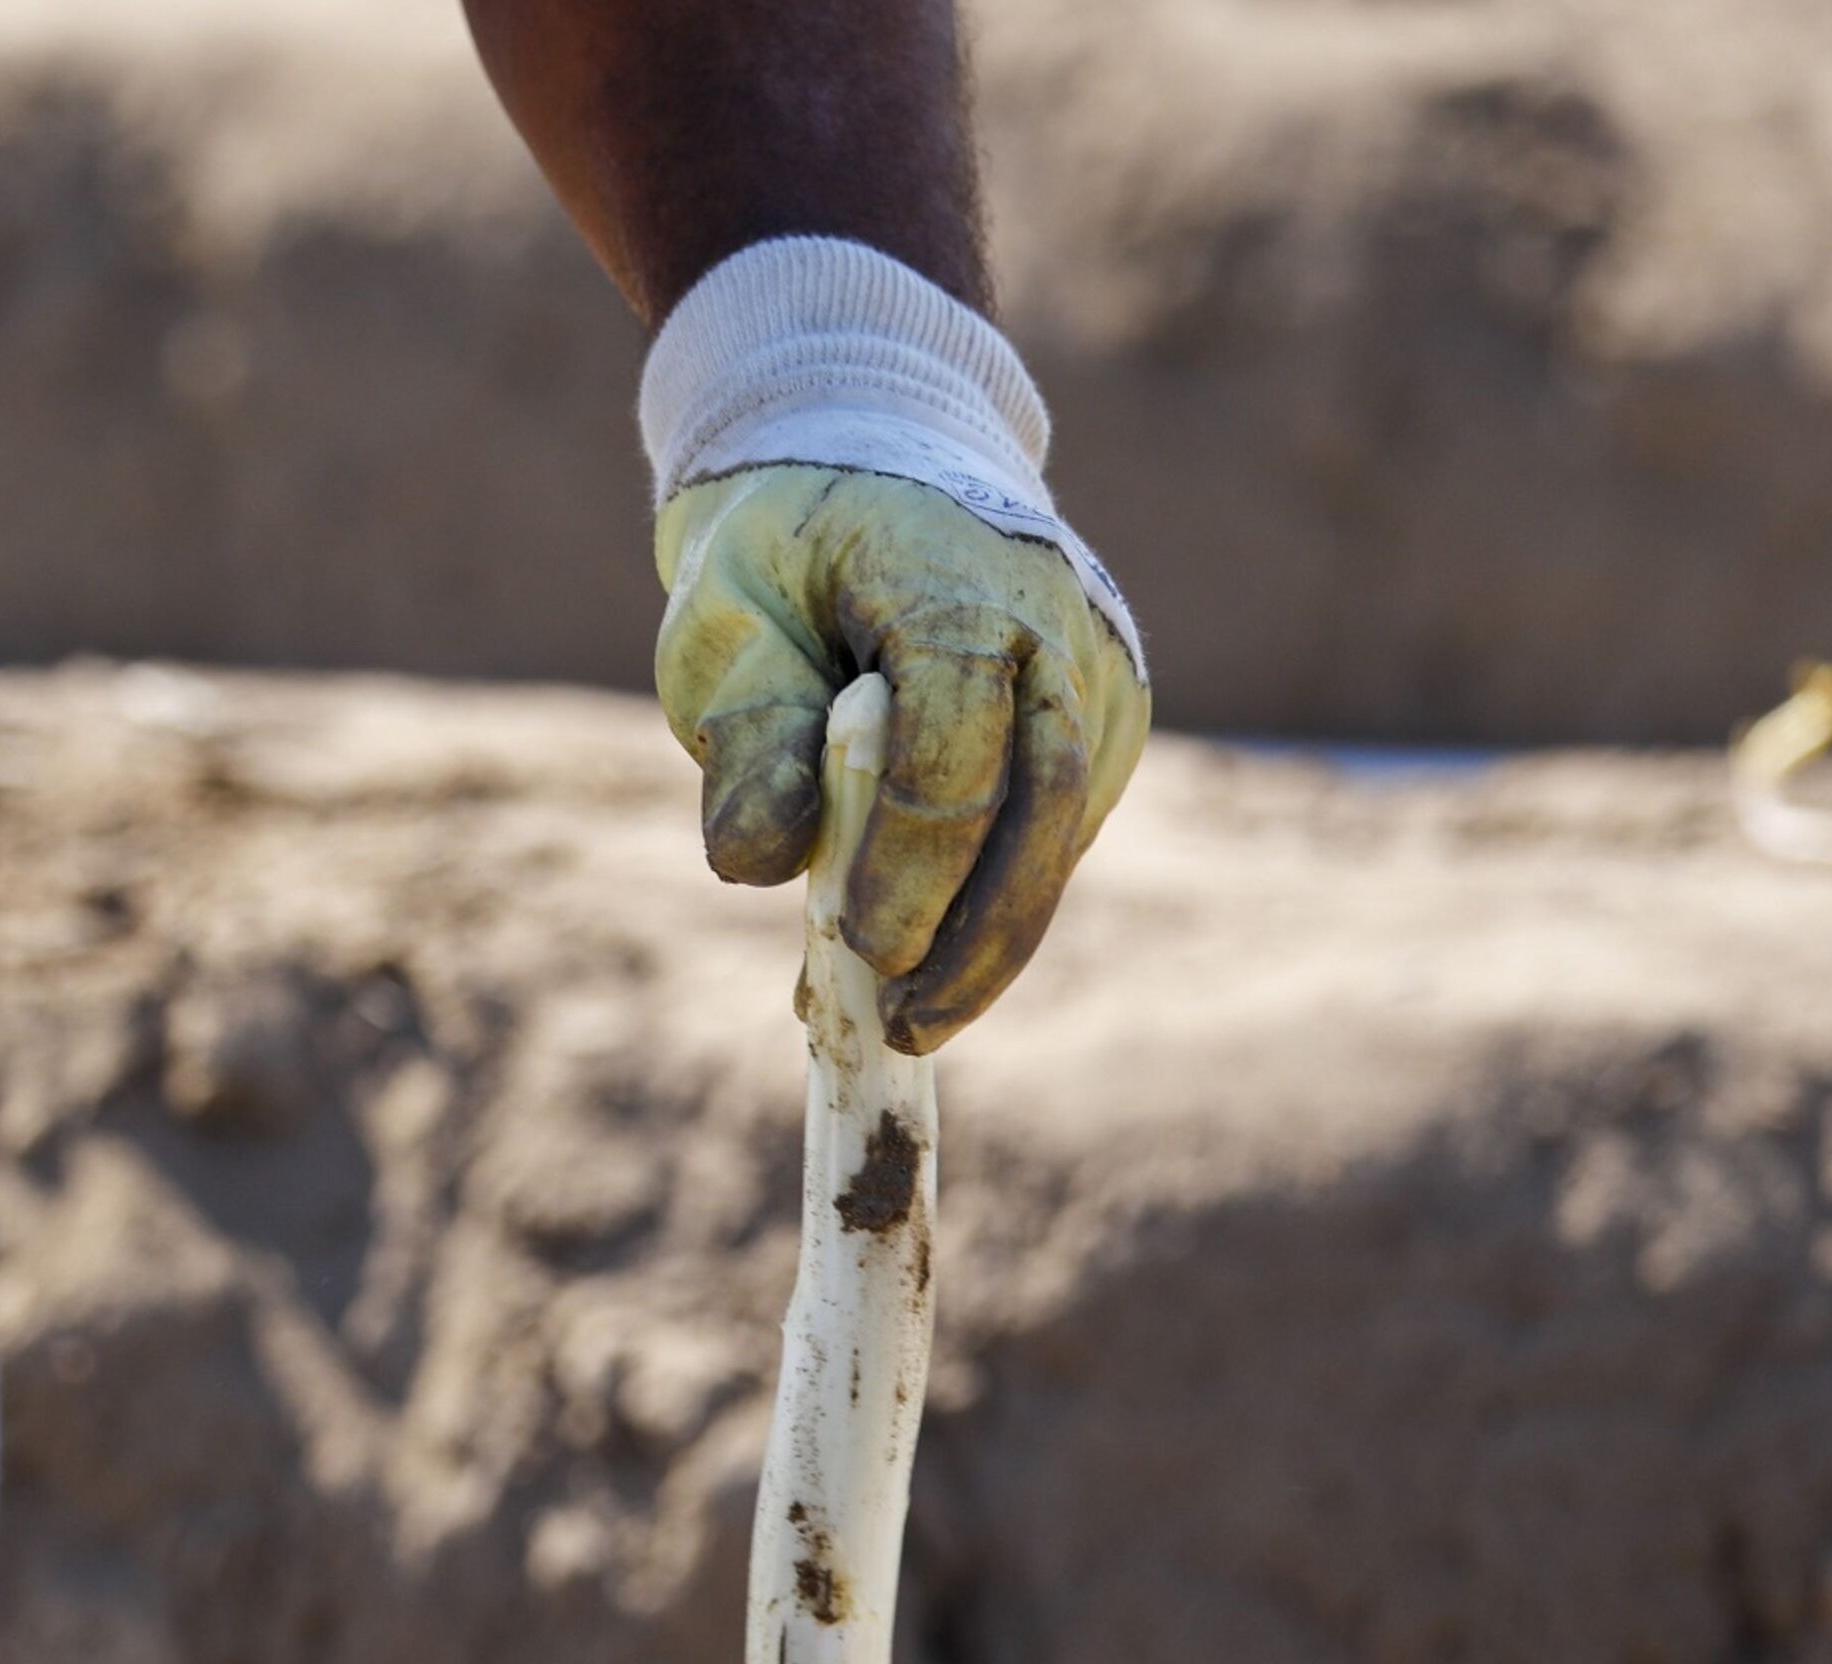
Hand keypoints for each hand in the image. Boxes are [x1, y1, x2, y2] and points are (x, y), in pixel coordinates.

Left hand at [657, 466, 1148, 1055]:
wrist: (880, 462)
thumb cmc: (787, 550)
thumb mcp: (727, 617)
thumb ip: (746, 734)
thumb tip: (756, 864)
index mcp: (958, 580)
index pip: (956, 748)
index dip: (910, 865)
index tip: (857, 952)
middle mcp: (1058, 626)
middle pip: (1042, 806)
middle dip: (977, 937)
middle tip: (905, 1033)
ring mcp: (1099, 675)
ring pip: (1063, 833)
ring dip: (991, 938)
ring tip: (906, 1023)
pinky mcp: (1105, 724)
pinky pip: (1059, 831)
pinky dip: (996, 901)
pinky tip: (923, 956)